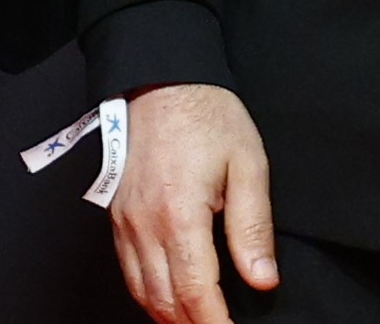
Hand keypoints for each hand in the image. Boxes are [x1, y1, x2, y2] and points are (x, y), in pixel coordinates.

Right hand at [111, 85, 276, 323]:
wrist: (161, 80)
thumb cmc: (206, 115)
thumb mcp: (247, 164)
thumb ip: (253, 227)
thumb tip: (262, 279)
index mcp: (179, 215)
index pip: (195, 293)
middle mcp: (144, 225)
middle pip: (165, 300)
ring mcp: (125, 222)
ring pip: (142, 292)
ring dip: (170, 315)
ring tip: (199, 322)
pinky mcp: (118, 216)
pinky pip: (129, 271)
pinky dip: (149, 295)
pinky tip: (169, 299)